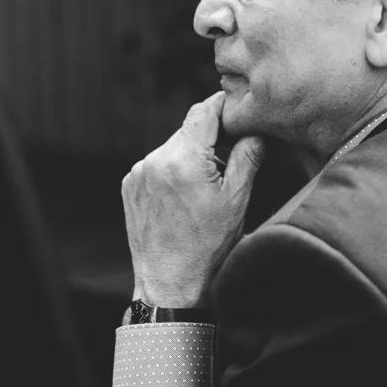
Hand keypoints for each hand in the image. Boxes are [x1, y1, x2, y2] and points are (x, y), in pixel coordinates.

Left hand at [122, 91, 264, 307]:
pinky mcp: (129, 186)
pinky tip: (188, 194)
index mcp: (183, 159)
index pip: (204, 110)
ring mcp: (138, 173)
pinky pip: (158, 163)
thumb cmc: (208, 244)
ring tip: (210, 183)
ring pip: (174, 146)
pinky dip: (176, 168)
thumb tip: (256, 128)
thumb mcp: (238, 198)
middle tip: (235, 152)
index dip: (224, 105)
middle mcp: (154, 160)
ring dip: (193, 154)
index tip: (240, 108)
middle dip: (212, 136)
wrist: (170, 282)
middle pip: (190, 129)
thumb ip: (248, 155)